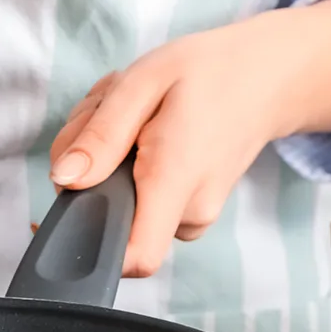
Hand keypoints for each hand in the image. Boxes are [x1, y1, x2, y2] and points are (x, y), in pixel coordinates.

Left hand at [48, 0, 330, 276]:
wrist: (266, 77)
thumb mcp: (143, 83)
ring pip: (118, 206)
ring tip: (133, 116)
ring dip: (105, 161)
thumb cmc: (208, 73)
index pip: (134, 258)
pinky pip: (138, 202)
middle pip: (106, 219)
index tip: (72, 200)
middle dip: (88, 168)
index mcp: (176, 181)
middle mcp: (189, 213)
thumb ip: (102, 136)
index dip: (91, 245)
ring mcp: (192, 219)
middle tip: (107, 116)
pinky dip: (125, 167)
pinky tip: (143, 132)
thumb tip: (64, 180)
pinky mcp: (187, 213)